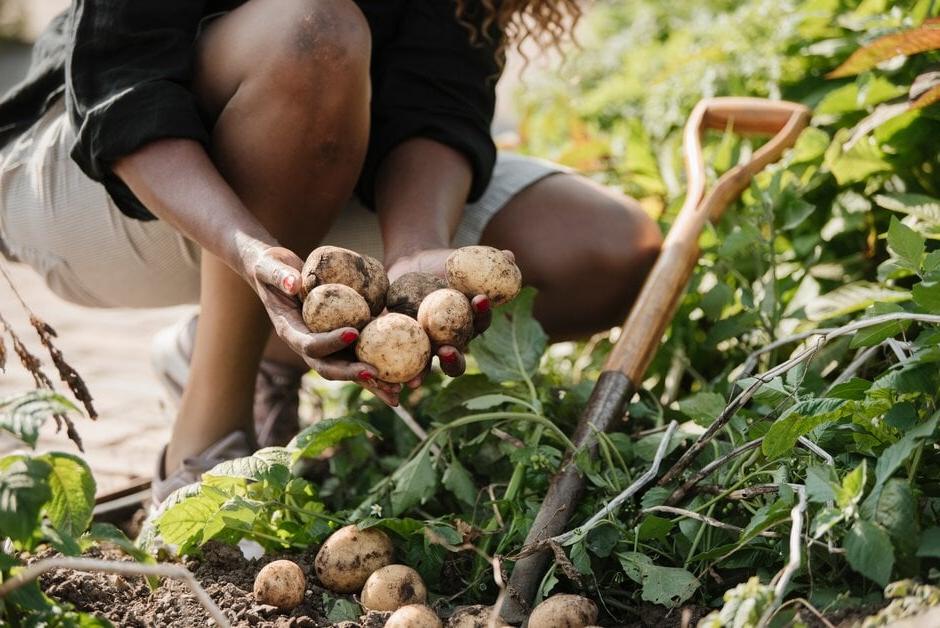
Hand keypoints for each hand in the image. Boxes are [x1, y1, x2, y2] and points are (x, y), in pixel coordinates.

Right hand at [248, 245, 402, 404]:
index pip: (310, 344)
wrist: (277, 274)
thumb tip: (293, 284)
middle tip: (376, 375)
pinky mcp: (340, 340)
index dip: (330, 342)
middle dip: (353, 374)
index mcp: (290, 331)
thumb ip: (279, 276)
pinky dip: (380, 367)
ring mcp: (325, 346)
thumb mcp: (269, 267)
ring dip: (373, 383)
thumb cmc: (271, 269)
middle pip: (331, 367)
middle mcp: (308, 344)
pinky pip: (360, 355)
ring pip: (349, 369)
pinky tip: (403, 375)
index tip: (353, 333)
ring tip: (397, 391)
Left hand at [386, 248, 513, 382]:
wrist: (412, 264)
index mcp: (468, 323)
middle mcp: (449, 340)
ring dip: (421, 375)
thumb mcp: (462, 260)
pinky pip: (396, 361)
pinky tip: (385, 381)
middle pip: (455, 358)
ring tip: (415, 380)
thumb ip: (485, 260)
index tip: (479, 299)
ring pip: (425, 367)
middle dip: (453, 358)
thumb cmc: (444, 264)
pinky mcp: (399, 344)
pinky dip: (391, 374)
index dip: (482, 314)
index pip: (480, 323)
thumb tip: (511, 255)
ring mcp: (424, 346)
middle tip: (447, 351)